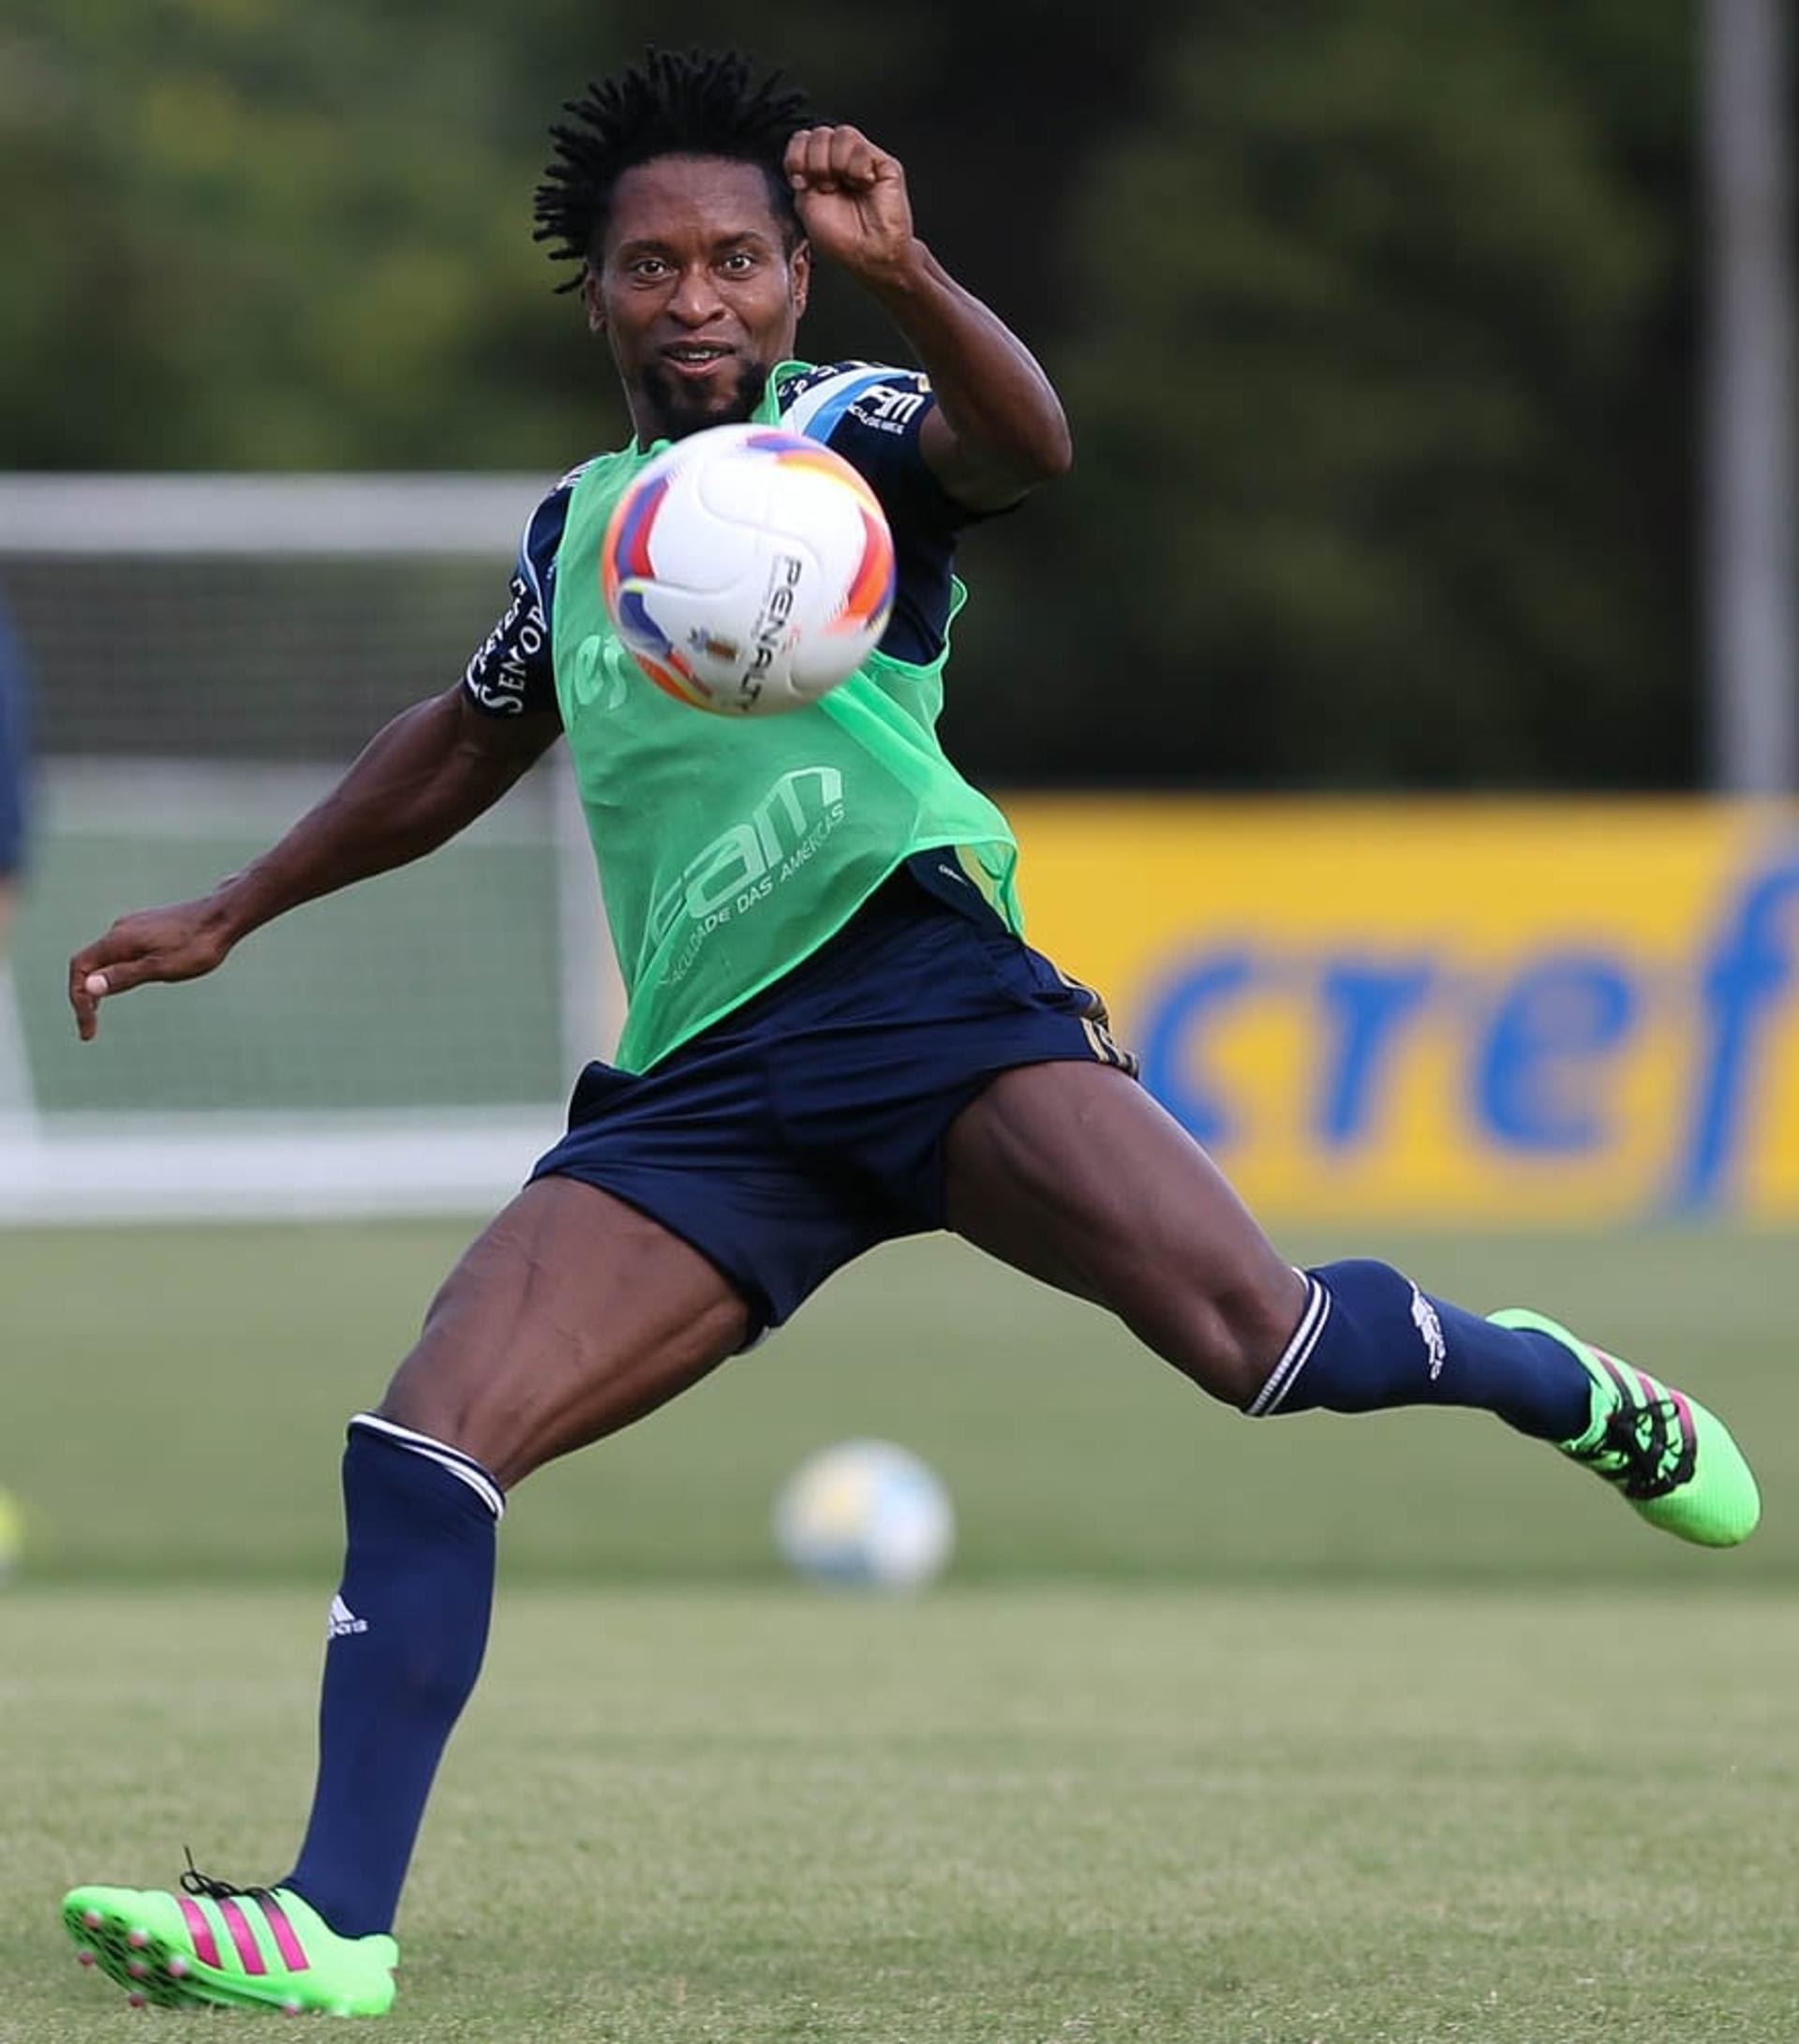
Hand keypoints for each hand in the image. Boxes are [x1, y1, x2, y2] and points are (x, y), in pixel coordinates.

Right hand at [68, 894, 238, 1040]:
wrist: (225, 916)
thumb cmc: (198, 945)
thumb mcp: (161, 968)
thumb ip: (124, 976)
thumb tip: (89, 986)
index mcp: (119, 940)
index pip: (80, 968)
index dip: (79, 999)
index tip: (89, 1028)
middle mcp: (121, 929)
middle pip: (89, 963)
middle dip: (86, 995)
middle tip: (91, 1026)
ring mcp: (135, 926)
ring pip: (106, 957)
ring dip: (101, 983)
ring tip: (100, 1010)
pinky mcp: (149, 927)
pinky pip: (122, 952)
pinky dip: (116, 971)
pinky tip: (129, 982)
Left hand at [784, 125, 917, 283]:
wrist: (870, 253)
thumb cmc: (841, 239)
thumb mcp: (806, 206)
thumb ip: (800, 173)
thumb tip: (801, 152)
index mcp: (818, 170)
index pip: (802, 140)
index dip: (796, 154)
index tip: (800, 182)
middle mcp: (839, 161)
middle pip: (819, 133)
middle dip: (816, 162)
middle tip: (827, 188)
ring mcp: (861, 160)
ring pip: (841, 133)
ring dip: (837, 163)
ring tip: (846, 186)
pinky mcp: (882, 163)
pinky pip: (861, 147)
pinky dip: (857, 168)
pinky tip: (865, 185)